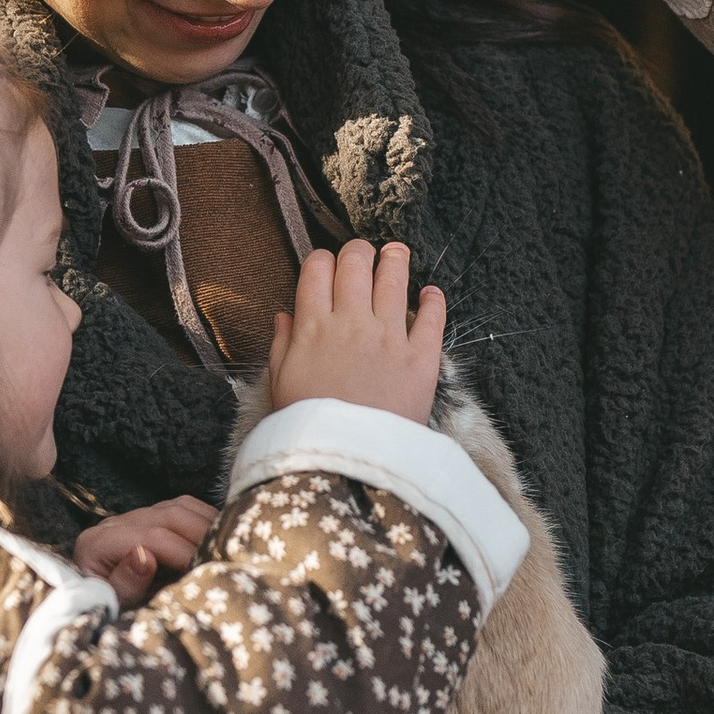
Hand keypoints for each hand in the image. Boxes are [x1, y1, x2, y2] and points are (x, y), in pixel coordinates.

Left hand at [74, 495, 216, 607]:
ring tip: (225, 550)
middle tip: (224, 561)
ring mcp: (131, 519)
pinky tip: (218, 539)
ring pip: (179, 507)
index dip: (184, 553)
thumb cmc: (109, 613)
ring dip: (207, 525)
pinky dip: (204, 519)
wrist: (98, 611)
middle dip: (201, 536)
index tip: (206, 574)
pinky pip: (183, 508)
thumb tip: (144, 556)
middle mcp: (113, 524)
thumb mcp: (113, 607)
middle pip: (168, 516)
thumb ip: (126, 584)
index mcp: (97, 544)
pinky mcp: (147, 520)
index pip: (151, 537)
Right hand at [269, 238, 446, 426]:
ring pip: (394, 278)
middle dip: (357, 250)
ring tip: (396, 252)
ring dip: (395, 259)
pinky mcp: (421, 357)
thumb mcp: (281, 385)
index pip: (317, 270)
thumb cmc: (309, 428)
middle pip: (355, 263)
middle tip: (362, 253)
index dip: (321, 260)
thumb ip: (281, 345)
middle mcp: (351, 322)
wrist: (349, 463)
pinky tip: (430, 294)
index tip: (326, 265)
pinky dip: (432, 300)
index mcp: (313, 328)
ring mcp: (388, 337)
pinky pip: (432, 317)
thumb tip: (284, 316)